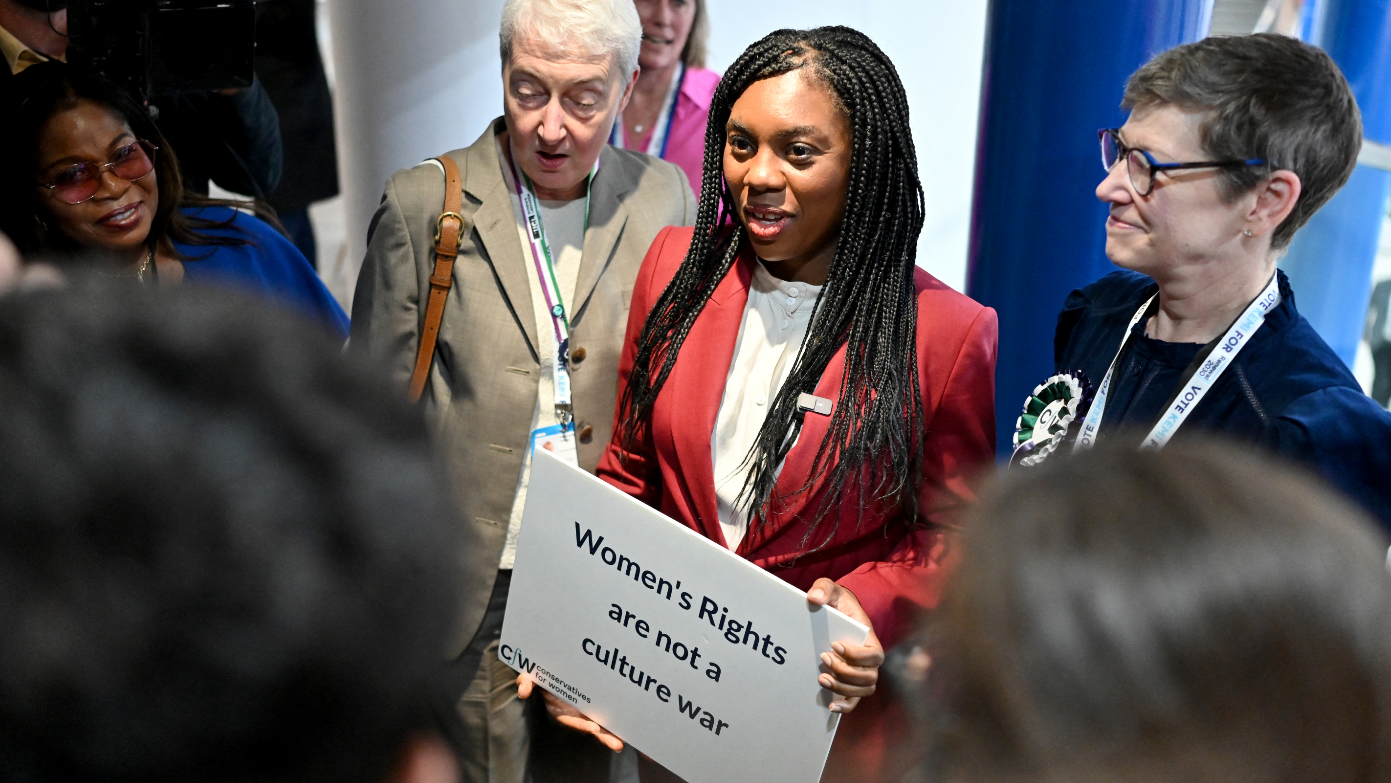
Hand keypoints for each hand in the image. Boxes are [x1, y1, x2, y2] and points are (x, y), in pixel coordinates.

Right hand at [516, 672, 624, 750]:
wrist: (554, 664)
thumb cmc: (542, 673)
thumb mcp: (531, 676)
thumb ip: (526, 681)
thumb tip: (522, 690)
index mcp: (560, 708)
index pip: (571, 719)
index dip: (581, 724)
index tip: (593, 727)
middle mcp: (574, 710)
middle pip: (590, 725)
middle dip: (603, 735)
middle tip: (617, 744)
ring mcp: (586, 706)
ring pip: (601, 720)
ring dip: (613, 730)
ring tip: (626, 740)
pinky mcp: (597, 698)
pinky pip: (607, 707)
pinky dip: (617, 716)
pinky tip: (630, 721)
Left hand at [807, 578, 883, 713]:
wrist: (834, 614)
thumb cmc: (836, 602)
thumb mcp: (830, 589)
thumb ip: (824, 588)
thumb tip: (814, 598)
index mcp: (869, 638)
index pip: (874, 654)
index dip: (857, 655)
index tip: (835, 645)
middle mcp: (869, 658)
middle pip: (869, 676)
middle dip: (846, 672)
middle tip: (823, 658)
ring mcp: (861, 671)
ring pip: (863, 690)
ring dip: (843, 688)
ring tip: (821, 678)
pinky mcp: (850, 682)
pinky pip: (855, 700)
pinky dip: (846, 706)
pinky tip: (830, 706)